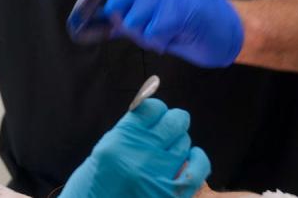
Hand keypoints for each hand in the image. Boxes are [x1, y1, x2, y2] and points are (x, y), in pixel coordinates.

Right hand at [60, 98, 210, 197]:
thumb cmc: (99, 182)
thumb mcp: (108, 149)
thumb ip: (131, 131)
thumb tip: (156, 112)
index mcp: (122, 139)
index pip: (152, 108)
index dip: (157, 109)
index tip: (156, 115)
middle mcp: (141, 155)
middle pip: (174, 122)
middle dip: (173, 122)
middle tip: (169, 128)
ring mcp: (158, 175)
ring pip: (184, 143)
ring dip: (179, 144)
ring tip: (169, 152)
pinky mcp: (171, 195)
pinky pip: (198, 168)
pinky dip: (198, 159)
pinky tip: (191, 157)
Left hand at [67, 0, 242, 67]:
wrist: (227, 28)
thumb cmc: (184, 20)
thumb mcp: (149, 10)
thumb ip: (120, 13)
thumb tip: (84, 23)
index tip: (78, 18)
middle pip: (117, 5)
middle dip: (129, 24)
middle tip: (152, 26)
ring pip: (132, 22)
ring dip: (146, 35)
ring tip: (166, 29)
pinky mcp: (178, 8)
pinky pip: (151, 35)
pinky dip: (160, 42)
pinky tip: (175, 35)